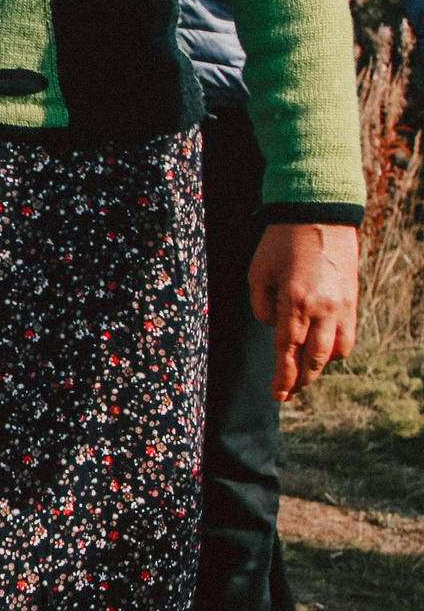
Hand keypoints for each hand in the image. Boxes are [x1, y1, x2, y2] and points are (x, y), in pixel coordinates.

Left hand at [250, 221, 359, 399]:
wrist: (319, 216)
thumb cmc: (280, 243)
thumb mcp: (258, 273)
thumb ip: (261, 306)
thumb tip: (273, 328)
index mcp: (295, 301)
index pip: (288, 350)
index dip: (283, 376)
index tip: (277, 395)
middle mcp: (323, 308)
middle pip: (315, 359)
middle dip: (301, 380)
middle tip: (288, 393)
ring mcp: (342, 306)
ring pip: (336, 352)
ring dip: (320, 367)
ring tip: (303, 373)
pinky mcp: (353, 301)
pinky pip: (348, 336)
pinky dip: (335, 349)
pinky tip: (321, 350)